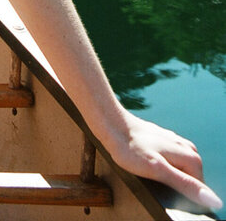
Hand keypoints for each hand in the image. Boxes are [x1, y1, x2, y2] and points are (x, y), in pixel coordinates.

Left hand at [106, 111, 222, 214]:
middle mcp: (184, 146)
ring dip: (170, 172)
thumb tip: (213, 201)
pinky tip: (150, 162)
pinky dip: (163, 162)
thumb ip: (185, 185)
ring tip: (151, 171)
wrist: (111, 123)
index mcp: (189, 155)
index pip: (199, 185)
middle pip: (191, 174)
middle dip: (177, 181)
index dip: (184, 192)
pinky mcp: (161, 138)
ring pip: (181, 164)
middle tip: (156, 180)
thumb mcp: (159, 171)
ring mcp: (172, 140)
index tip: (165, 190)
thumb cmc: (131, 148)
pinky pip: (170, 155)